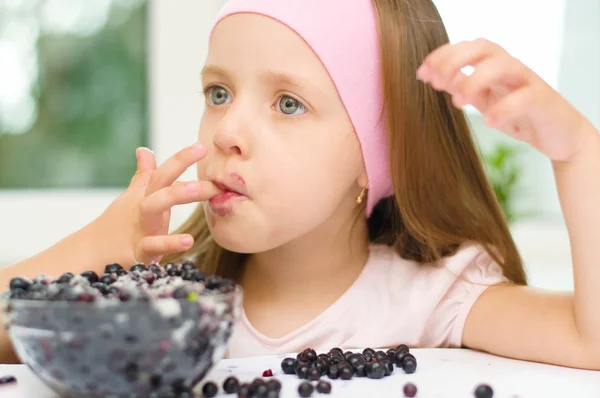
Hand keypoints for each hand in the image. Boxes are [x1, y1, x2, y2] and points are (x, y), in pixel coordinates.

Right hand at [92, 142, 221, 264]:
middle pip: (160, 184)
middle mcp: (143, 207)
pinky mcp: (137, 251)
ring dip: (176, 195)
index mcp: (146, 195)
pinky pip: (153, 246)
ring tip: (199, 189)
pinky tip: (188, 241)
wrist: (93, 253)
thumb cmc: (119, 223)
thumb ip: (144, 175)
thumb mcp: (133, 197)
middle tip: (212, 175)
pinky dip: (169, 244)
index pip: (164, 173)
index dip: (182, 158)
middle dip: (183, 172)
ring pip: (153, 206)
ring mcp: (139, 227)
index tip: (202, 146)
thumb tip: (144, 150)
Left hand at [417, 38, 593, 162]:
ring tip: (458, 102)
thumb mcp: (485, 102)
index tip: (422, 73)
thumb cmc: (518, 115)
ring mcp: (528, 82)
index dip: (442, 56)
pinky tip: (488, 121)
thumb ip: (464, 89)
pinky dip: (504, 108)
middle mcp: (510, 68)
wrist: (558, 136)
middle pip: (483, 47)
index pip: (467, 48)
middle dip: (454, 60)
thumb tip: (436, 79)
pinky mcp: (543, 100)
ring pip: (503, 65)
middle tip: (436, 83)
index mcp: (494, 66)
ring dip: (474, 80)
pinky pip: (525, 97)